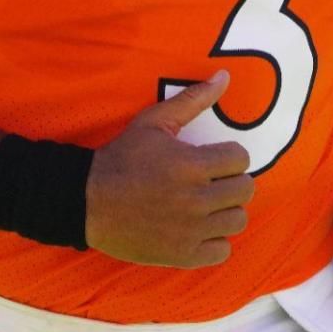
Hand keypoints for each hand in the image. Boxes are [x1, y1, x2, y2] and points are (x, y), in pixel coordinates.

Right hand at [85, 71, 253, 267]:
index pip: (241, 159)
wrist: (87, 201)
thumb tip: (225, 77)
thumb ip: (192, 100)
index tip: (214, 159)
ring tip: (208, 205)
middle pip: (245, 190)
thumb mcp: (153, 121)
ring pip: (238, 220)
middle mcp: (196, 199)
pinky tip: (200, 229)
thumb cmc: (122, 158)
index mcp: (191, 164)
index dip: (230, 156)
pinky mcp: (182, 254)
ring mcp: (190, 230)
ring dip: (226, 210)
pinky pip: (222, 251)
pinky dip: (216, 240)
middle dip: (232, 182)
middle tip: (213, 181)